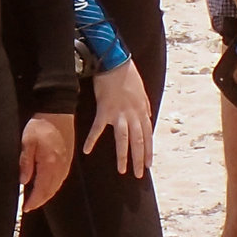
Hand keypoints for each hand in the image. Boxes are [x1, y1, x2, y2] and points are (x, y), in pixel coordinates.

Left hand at [19, 111, 74, 211]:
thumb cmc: (40, 125)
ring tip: (37, 199)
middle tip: (30, 206)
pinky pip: (61, 178)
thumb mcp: (27, 142)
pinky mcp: (68, 158)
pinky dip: (54, 186)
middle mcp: (60, 167)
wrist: (58, 112)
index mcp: (49, 164)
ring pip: (57, 186)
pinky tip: (48, 186)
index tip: (26, 207)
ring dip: (47, 195)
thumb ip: (25, 163)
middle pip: (51, 191)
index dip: (33, 201)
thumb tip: (23, 181)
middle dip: (40, 201)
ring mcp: (66, 163)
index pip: (41, 189)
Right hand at [87, 62, 153, 177]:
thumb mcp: (142, 91)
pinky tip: (87, 150)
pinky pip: (97, 128)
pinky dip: (91, 139)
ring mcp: (119, 114)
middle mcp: (133, 115)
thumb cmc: (128, 75)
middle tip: (139, 174)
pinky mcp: (104, 110)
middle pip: (138, 141)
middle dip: (139, 159)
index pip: (147, 136)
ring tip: (122, 170)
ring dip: (123, 156)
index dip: (148, 151)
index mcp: (142, 111)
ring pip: (123, 139)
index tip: (148, 164)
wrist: (115, 63)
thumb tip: (149, 117)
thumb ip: (145, 106)